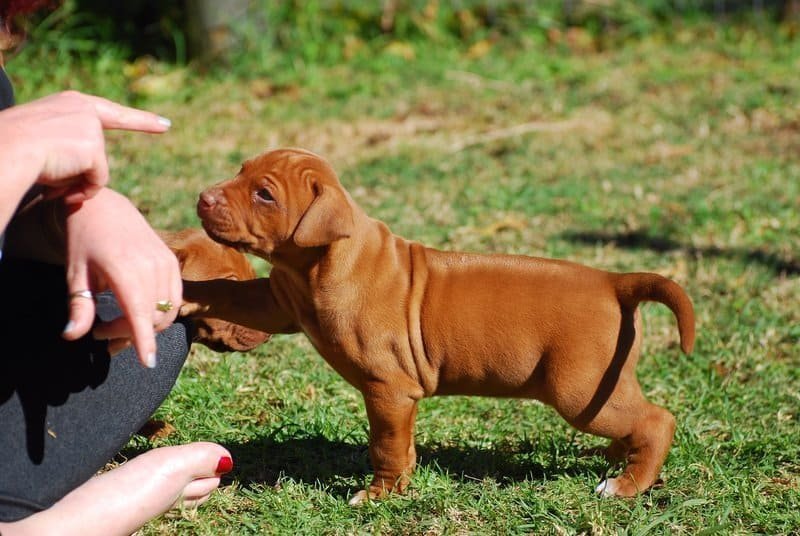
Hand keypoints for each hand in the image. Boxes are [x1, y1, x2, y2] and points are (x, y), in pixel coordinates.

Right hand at [0, 90, 169, 216]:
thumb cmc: (13, 151)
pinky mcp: (94, 148)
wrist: (4, 150)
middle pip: (101, 149)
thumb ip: (68, 152)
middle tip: (165, 125)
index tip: (165, 124)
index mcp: (69, 104)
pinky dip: (81, 191)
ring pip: (95, 170)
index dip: (139, 120)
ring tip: (50, 182)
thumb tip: (84, 182)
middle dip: (133, 134)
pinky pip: (97, 181)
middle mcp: (84, 110)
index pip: (109, 112)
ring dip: (75, 183)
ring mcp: (91, 127)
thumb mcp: (42, 144)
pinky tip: (60, 190)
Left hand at [60, 188, 181, 367]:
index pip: (140, 312)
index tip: (148, 363)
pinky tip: (138, 312)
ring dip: (147, 326)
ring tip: (118, 327)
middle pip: (152, 317)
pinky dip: (160, 313)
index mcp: (124, 268)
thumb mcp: (75, 274)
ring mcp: (166, 263)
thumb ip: (78, 307)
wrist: (105, 208)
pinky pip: (174, 298)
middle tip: (102, 335)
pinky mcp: (172, 263)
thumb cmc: (84, 241)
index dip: (144, 340)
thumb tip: (72, 336)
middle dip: (131, 335)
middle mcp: (151, 266)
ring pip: (167, 311)